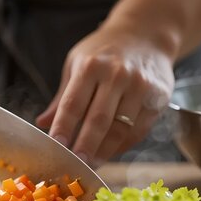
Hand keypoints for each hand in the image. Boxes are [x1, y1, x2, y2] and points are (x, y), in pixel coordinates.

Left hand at [36, 22, 174, 165]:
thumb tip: (42, 123)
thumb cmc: (106, 50)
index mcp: (91, 66)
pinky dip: (123, 145)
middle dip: (85, 147)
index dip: (63, 128)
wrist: (147, 34)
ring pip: (121, 129)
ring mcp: (140, 86)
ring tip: (92, 165)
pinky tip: (111, 152)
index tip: (55, 147)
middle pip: (98, 120)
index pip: (73, 104)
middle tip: (75, 166)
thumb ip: (63, 97)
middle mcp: (117, 75)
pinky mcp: (158, 97)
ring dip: (105, 152)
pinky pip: (139, 130)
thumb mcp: (77, 63)